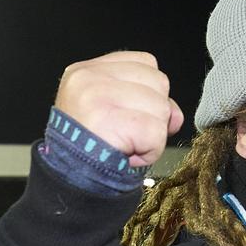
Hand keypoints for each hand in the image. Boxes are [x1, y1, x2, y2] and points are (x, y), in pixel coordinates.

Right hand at [54, 51, 183, 166]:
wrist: (70, 182)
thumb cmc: (90, 148)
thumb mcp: (115, 111)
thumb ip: (148, 100)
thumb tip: (174, 114)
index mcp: (86, 70)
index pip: (146, 63)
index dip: (149, 92)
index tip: (131, 113)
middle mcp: (89, 78)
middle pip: (159, 81)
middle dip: (153, 113)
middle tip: (126, 132)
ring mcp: (97, 97)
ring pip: (161, 107)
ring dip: (152, 133)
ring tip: (124, 142)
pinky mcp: (109, 121)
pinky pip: (156, 132)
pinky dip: (150, 150)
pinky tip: (127, 153)